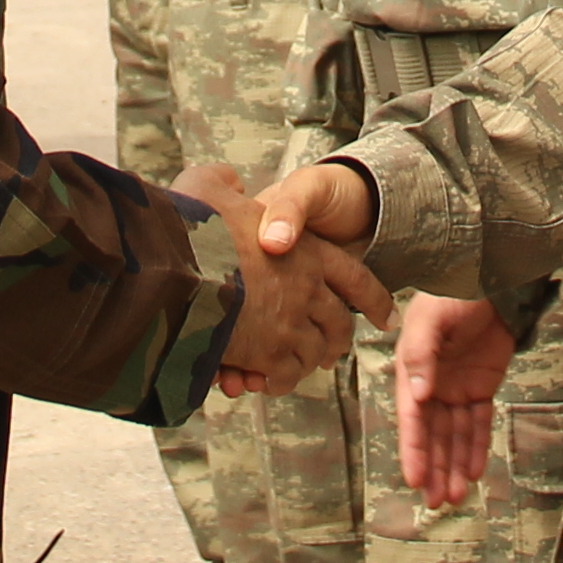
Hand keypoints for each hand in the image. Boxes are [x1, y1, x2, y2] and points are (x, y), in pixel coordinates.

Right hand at [187, 162, 385, 392]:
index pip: (355, 279)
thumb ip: (224, 183)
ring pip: (313, 354)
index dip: (373, 299)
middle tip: (331, 352)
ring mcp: (288, 323)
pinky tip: (261, 379)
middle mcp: (306, 288)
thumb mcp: (208, 187)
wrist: (174, 260)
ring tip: (292, 368)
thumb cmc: (191, 221)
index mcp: (305, 250)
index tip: (387, 318)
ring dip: (305, 363)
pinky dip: (276, 380)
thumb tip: (230, 183)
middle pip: (338, 325)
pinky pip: (283, 375)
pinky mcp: (265, 353)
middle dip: (336, 341)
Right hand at [392, 295, 512, 508]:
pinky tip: (475, 472)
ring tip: (455, 496)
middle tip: (435, 503)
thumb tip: (419, 395)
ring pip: (454, 436)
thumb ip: (421, 355)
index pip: (413, 419)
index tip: (414, 479)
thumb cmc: (453, 294)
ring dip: (454, 465)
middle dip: (433, 468)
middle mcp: (431, 384)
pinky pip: (478, 424)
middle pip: (432, 435)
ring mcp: (456, 387)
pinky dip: (476, 447)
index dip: (413, 450)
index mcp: (412, 371)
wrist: (492, 279)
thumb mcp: (430, 320)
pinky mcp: (480, 387)